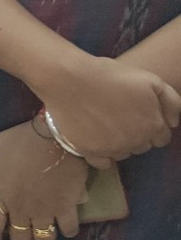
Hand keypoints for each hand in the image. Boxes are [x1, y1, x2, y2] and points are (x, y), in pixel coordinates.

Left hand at [0, 122, 88, 239]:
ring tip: (46, 228)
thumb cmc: (28, 139)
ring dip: (44, 236)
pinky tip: (67, 225)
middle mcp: (22, 208)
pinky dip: (68, 230)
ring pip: (44, 239)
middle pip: (20, 238)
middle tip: (26, 230)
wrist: (60, 137)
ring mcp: (45, 210)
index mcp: (3, 194)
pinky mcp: (67, 208)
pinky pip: (68, 230)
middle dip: (22, 238)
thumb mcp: (1, 143)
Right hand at [33, 52, 180, 163]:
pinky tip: (97, 141)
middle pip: (142, 147)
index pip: (161, 138)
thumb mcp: (150, 80)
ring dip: (119, 144)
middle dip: (136, 135)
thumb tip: (173, 122)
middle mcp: (135, 142)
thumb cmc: (111, 76)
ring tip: (105, 126)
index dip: (151, 126)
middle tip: (120, 118)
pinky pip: (103, 163)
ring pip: (123, 154)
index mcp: (152, 126)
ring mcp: (112, 149)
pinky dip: (103, 155)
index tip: (138, 116)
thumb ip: (171, 102)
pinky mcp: (89, 152)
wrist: (70, 80)